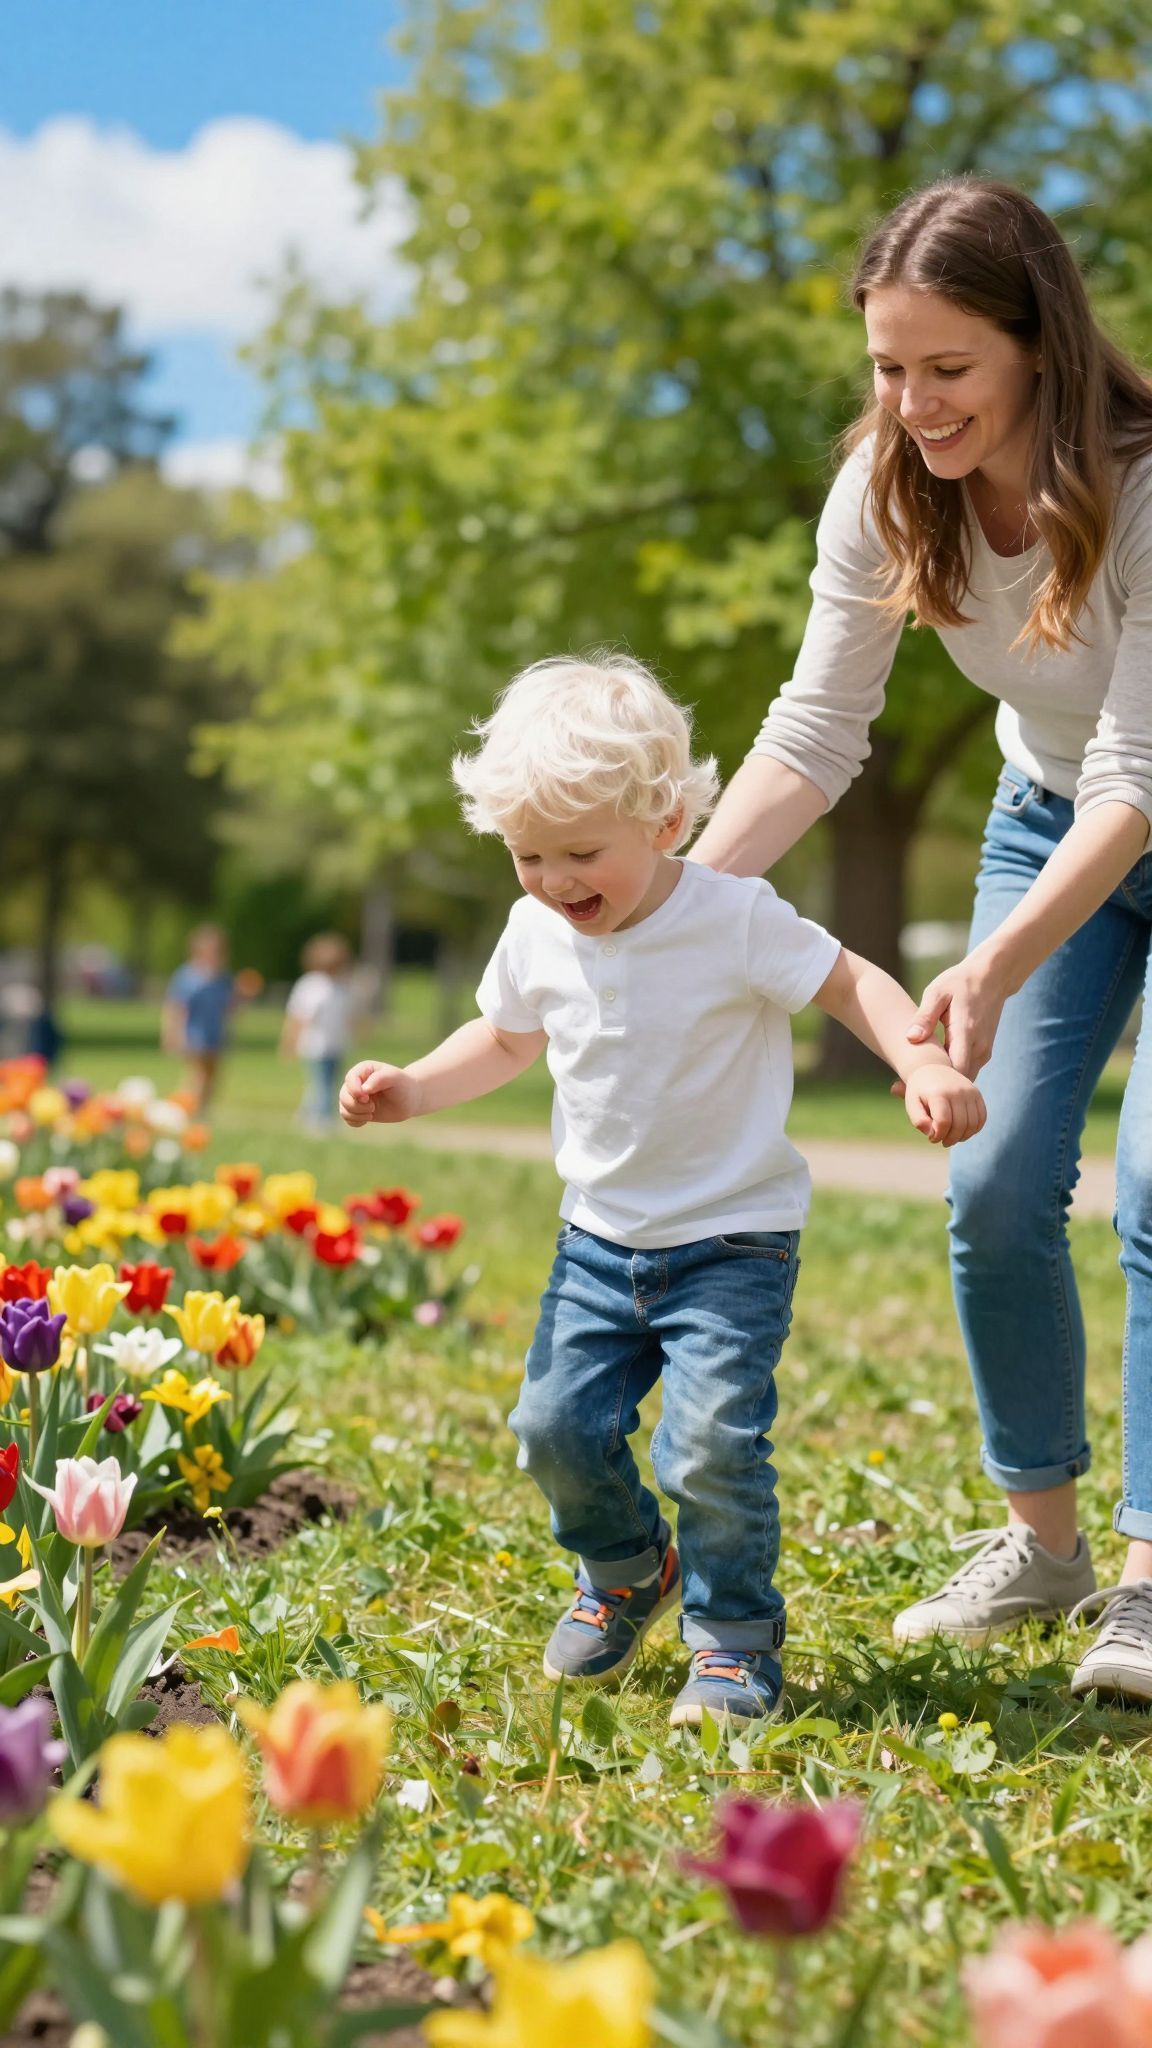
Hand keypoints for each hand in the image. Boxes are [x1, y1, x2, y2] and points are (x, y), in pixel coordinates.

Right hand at [338, 1060, 421, 1127]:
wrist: (409, 1100)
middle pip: (344, 1096)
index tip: (367, 1097)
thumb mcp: (394, 1078)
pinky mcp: (357, 1109)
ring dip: (357, 1114)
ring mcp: (355, 1096)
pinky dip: (355, 1121)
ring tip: (372, 1113)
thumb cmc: (403, 1086)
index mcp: (363, 1070)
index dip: (355, 1091)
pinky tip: (368, 1118)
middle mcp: (356, 1082)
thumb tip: (364, 1089)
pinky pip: (346, 1117)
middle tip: (373, 1107)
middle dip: (357, 1105)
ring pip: (343, 1108)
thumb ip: (379, 1079)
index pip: (350, 1079)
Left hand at [903, 1062, 986, 1146]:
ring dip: (962, 1137)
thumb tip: (931, 1133)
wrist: (932, 1069)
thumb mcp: (911, 1103)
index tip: (931, 1138)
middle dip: (950, 1139)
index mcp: (939, 1093)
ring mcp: (970, 1091)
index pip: (944, 1122)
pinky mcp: (977, 1094)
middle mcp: (957, 1090)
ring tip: (952, 1138)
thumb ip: (918, 1120)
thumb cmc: (920, 1091)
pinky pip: (981, 1118)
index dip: (938, 1135)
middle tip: (942, 1141)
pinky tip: (962, 1132)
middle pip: (959, 1125)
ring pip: (972, 1124)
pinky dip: (974, 1129)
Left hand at [906, 947, 1008, 1078]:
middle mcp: (978, 1047)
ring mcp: (983, 1052)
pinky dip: (949, 1079)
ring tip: (908, 1085)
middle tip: (898, 1090)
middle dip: (931, 1090)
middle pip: (956, 1083)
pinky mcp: (983, 1053)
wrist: (992, 978)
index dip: (931, 1084)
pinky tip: (927, 1076)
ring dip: (940, 1087)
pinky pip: (966, 1073)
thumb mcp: (937, 993)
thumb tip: (910, 1038)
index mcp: (965, 1032)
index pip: (953, 1071)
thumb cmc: (959, 983)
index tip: (904, 1086)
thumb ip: (924, 1016)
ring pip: (962, 1081)